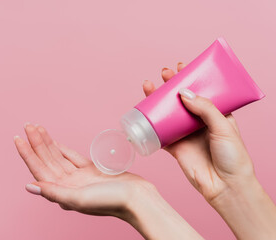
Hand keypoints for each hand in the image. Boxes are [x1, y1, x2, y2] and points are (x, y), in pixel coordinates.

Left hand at [14, 123, 202, 239]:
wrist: (138, 199)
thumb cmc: (112, 201)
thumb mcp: (80, 198)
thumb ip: (54, 192)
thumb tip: (29, 187)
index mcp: (63, 193)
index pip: (39, 170)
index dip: (28, 154)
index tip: (18, 138)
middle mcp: (68, 186)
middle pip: (47, 161)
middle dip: (36, 143)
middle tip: (27, 126)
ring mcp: (79, 178)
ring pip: (58, 157)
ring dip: (48, 143)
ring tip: (37, 129)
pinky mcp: (91, 171)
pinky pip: (71, 157)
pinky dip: (62, 149)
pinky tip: (55, 142)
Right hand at [143, 62, 254, 202]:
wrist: (224, 185)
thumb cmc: (232, 156)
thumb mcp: (223, 127)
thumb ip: (205, 109)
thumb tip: (184, 92)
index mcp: (214, 114)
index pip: (200, 91)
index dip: (190, 78)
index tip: (181, 67)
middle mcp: (198, 122)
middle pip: (181, 100)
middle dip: (171, 85)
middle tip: (164, 74)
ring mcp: (185, 134)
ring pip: (167, 114)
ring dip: (157, 101)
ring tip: (149, 87)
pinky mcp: (174, 147)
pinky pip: (159, 133)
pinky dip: (151, 123)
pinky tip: (144, 112)